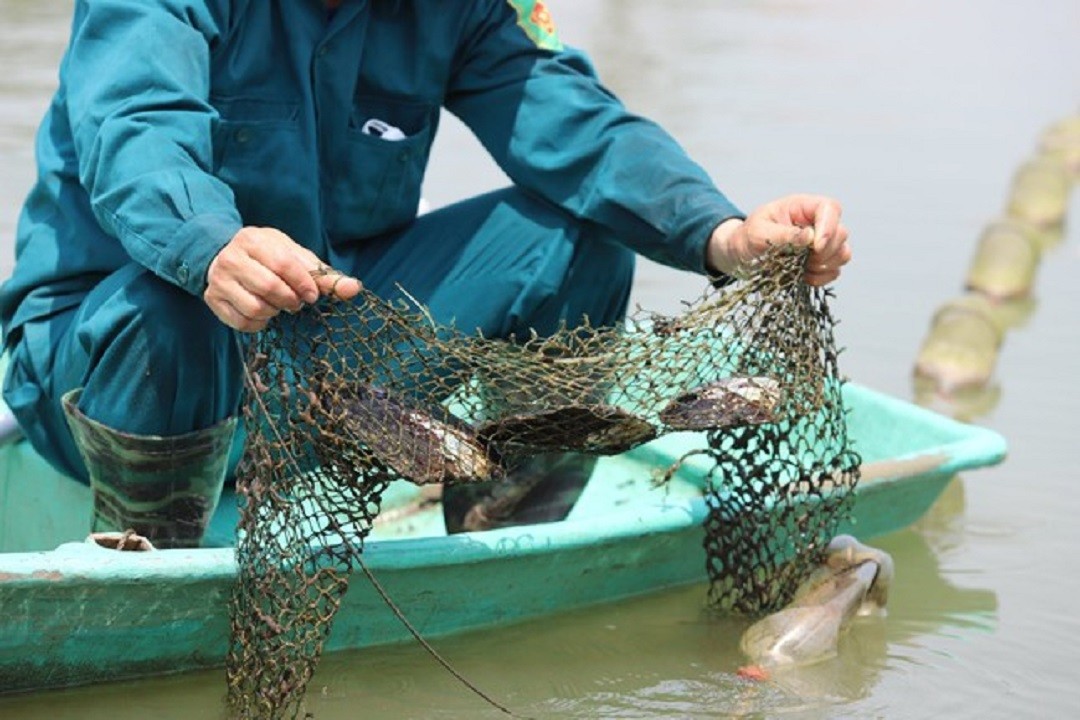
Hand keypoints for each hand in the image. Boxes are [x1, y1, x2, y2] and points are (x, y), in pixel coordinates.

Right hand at [203, 226, 361, 331]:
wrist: (222, 255)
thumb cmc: (266, 256)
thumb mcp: (293, 255)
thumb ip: (323, 273)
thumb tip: (353, 289)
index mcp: (254, 241)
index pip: (283, 264)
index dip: (303, 283)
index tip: (312, 294)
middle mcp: (232, 259)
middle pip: (269, 287)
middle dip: (290, 300)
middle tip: (296, 302)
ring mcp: (219, 281)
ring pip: (255, 308)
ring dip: (275, 312)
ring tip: (278, 305)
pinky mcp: (212, 300)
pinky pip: (242, 323)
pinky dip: (259, 324)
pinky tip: (264, 313)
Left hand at [706, 194, 850, 286]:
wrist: (741, 255)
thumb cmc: (747, 237)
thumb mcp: (758, 233)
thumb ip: (783, 234)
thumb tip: (809, 237)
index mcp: (802, 208)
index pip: (830, 208)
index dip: (829, 227)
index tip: (815, 247)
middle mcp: (816, 223)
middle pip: (841, 233)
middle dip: (825, 252)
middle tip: (803, 260)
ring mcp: (820, 244)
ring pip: (842, 253)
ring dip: (825, 266)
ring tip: (802, 269)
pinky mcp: (819, 263)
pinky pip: (834, 271)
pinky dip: (822, 278)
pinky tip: (803, 277)